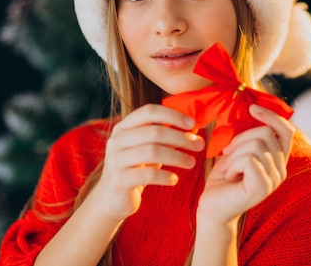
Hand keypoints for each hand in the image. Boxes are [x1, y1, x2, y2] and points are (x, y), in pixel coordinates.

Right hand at [91, 104, 204, 221]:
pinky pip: (149, 174)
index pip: (149, 111)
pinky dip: (165, 176)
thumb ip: (165, 136)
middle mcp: (117, 140)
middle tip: (199, 145)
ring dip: (177, 156)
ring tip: (192, 162)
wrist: (111, 198)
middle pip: (154, 132)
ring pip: (153, 152)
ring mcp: (116, 160)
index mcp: (123, 127)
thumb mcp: (148, 148)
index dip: (173, 115)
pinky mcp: (120, 180)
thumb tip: (194, 129)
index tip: (193, 123)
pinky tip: (174, 179)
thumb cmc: (135, 168)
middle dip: (181, 137)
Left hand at [197, 104, 294, 224]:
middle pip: (266, 134)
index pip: (286, 131)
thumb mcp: (237, 151)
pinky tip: (229, 176)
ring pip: (255, 146)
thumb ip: (250, 137)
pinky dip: (232, 164)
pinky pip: (248, 160)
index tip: (252, 108)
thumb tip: (254, 109)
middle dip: (240, 139)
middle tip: (228, 155)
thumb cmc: (223, 178)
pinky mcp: (262, 187)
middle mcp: (280, 170)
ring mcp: (273, 180)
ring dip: (234, 155)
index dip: (272, 116)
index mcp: (277, 160)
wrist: (212, 207)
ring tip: (228, 170)